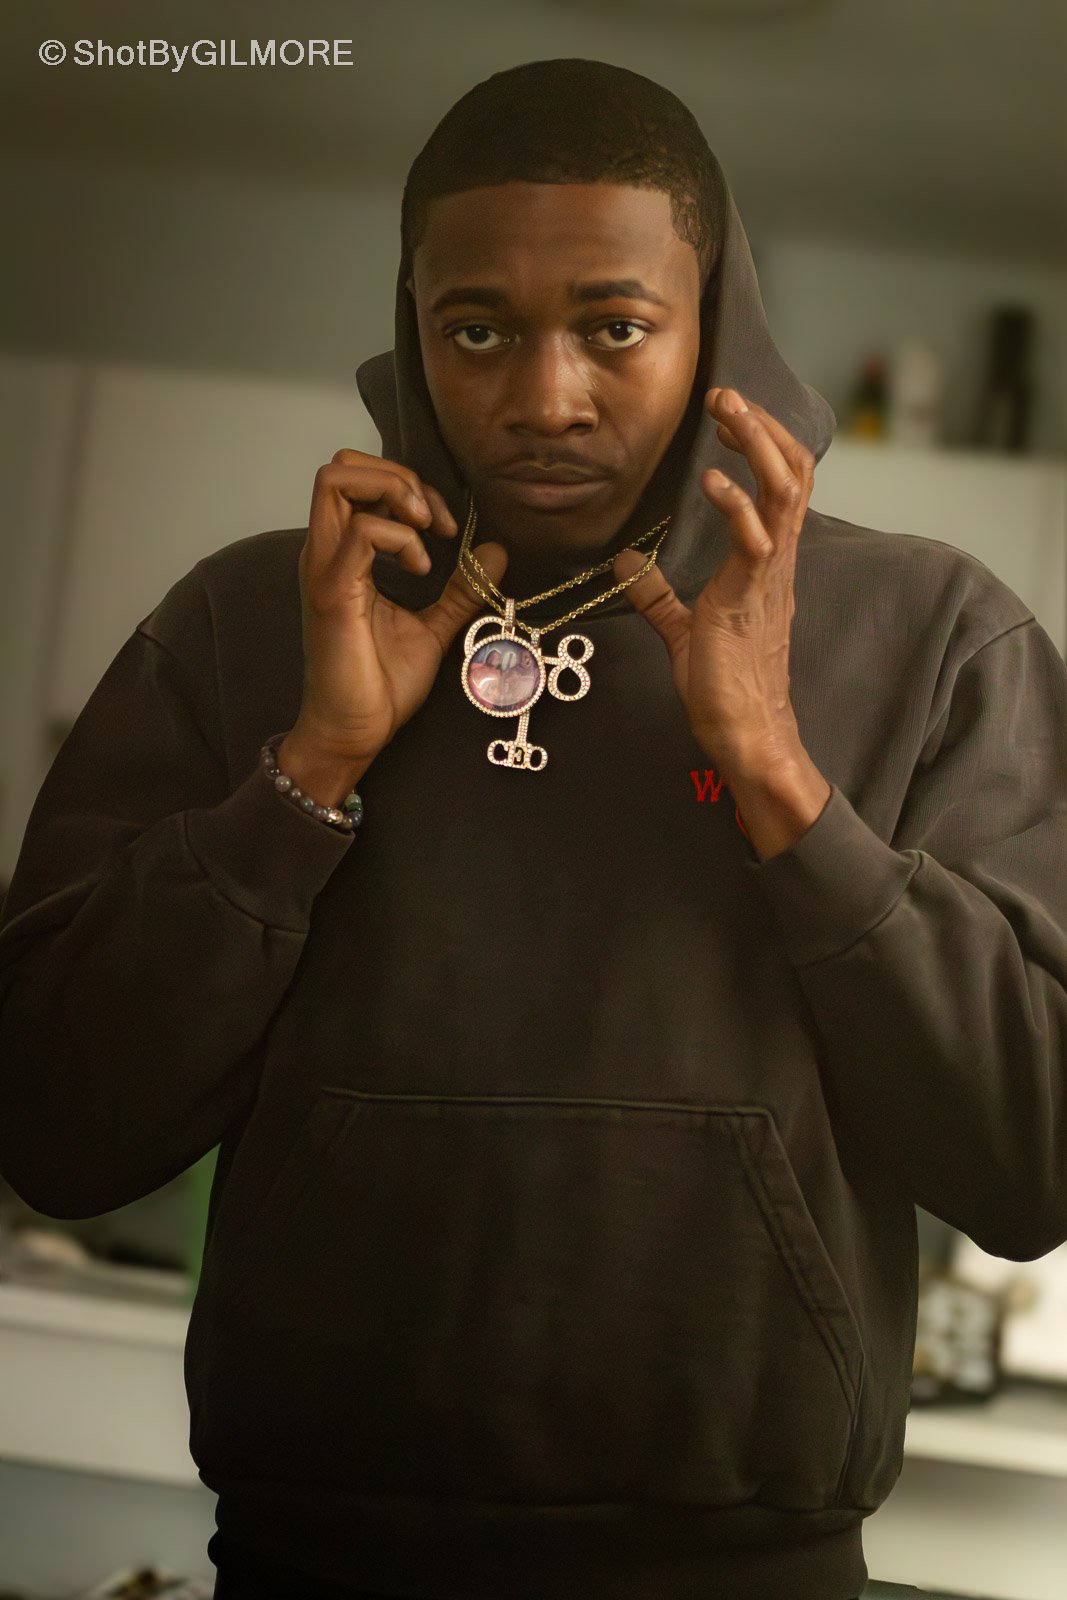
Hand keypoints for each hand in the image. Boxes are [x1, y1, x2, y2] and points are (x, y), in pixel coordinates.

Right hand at [285, 449, 508, 779]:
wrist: (355, 733)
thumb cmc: (380, 685)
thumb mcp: (434, 627)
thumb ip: (460, 590)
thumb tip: (496, 553)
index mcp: (344, 555)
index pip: (358, 479)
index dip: (409, 485)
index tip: (447, 528)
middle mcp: (327, 553)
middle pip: (341, 466)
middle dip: (398, 476)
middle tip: (433, 520)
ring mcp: (325, 568)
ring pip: (337, 480)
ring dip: (394, 492)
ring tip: (426, 533)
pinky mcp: (332, 593)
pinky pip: (361, 533)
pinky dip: (400, 538)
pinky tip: (421, 570)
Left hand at [613, 386, 813, 774]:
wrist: (746, 733)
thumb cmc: (724, 687)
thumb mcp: (684, 629)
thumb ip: (659, 594)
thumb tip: (626, 561)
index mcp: (764, 561)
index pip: (780, 483)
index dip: (761, 441)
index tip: (727, 413)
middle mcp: (776, 560)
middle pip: (793, 471)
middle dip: (762, 426)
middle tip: (726, 393)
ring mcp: (768, 577)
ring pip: (785, 491)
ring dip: (758, 445)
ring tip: (729, 411)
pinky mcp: (750, 599)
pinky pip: (755, 540)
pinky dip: (737, 505)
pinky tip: (712, 482)